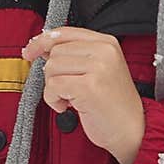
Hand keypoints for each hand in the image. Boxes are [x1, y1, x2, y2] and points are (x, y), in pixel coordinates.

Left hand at [22, 26, 145, 163]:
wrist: (133, 130)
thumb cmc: (114, 105)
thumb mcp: (99, 70)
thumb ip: (75, 55)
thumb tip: (42, 48)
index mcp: (107, 43)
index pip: (65, 32)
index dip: (42, 41)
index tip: (30, 51)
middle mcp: (104, 51)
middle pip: (55, 52)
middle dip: (53, 74)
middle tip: (68, 90)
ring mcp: (97, 68)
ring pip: (51, 68)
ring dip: (53, 88)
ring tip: (70, 99)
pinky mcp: (88, 86)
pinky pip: (53, 87)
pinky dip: (53, 100)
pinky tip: (68, 106)